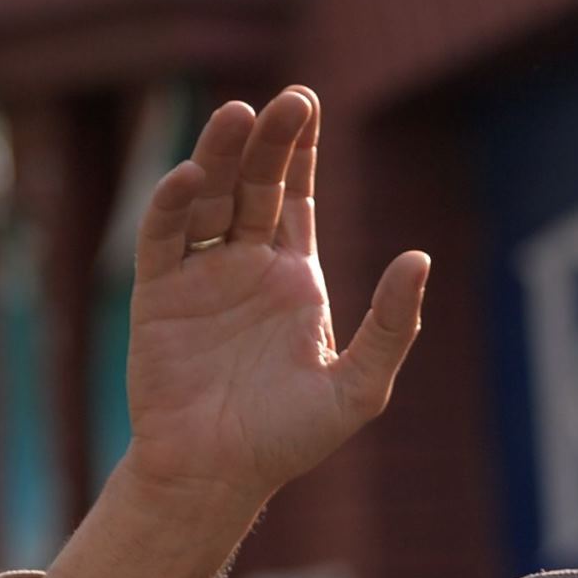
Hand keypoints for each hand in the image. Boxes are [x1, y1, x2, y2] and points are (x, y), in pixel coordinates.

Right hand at [22, 89, 429, 577]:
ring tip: (238, 115)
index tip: (309, 103)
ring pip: (210, 198)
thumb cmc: (289, 439)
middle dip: (270, 141)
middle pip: (256, 183)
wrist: (219, 476)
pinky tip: (193, 177)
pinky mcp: (158, 293)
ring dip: (222, 156)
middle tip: (286, 100)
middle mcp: (244, 264)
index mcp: (293, 277)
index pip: (296, 195)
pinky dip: (175, 205)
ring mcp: (199, 274)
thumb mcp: (358, 388)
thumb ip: (391, 326)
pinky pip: (165, 237)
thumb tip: (419, 258)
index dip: (302, 149)